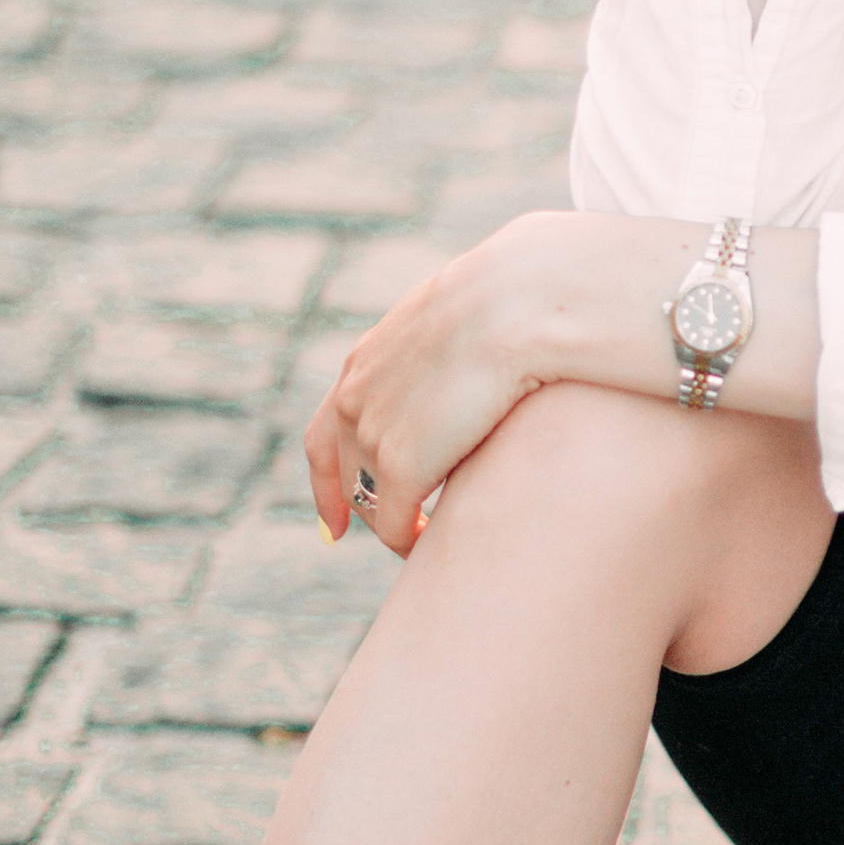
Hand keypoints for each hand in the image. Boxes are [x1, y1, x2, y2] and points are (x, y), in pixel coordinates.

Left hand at [304, 224, 548, 556]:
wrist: (518, 301)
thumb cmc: (518, 298)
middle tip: (391, 536)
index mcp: (365, 361)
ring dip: (393, 524)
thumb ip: (456, 346)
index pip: (326, 433)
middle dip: (360, 508)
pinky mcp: (399, 467)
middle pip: (342, 473)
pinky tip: (433, 546)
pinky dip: (407, 542)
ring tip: (427, 540)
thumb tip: (487, 350)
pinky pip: (392, 524)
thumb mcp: (466, 320)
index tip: (336, 521)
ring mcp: (371, 433)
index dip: (329, 479)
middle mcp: (354, 398)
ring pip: (367, 501)